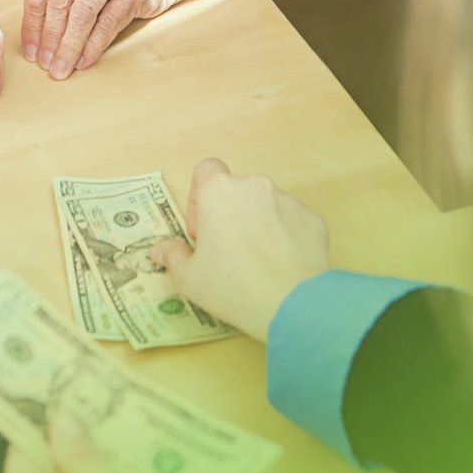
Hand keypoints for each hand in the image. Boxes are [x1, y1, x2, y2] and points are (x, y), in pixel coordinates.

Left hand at [21, 0, 185, 79]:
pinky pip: (109, 21)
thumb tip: (36, 34)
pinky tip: (85, 60)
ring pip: (83, 12)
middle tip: (45, 63)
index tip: (30, 50)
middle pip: (60, 0)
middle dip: (49, 37)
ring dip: (69, 45)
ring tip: (62, 67)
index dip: (31, 24)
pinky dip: (94, 45)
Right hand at [150, 158, 331, 341]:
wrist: (291, 303)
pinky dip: (286, 239)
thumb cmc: (231, 285)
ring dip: (259, 226)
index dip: (200, 197)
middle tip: (227, 253)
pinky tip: (283, 268)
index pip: (206, 170)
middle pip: (237, 191)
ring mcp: (288, 200)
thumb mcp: (189, 278)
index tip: (202, 230)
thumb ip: (173, 256)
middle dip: (230, 216)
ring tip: (258, 265)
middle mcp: (255, 186)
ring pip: (266, 206)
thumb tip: (159, 249)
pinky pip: (293, 223)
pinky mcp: (312, 219)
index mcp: (220, 191)